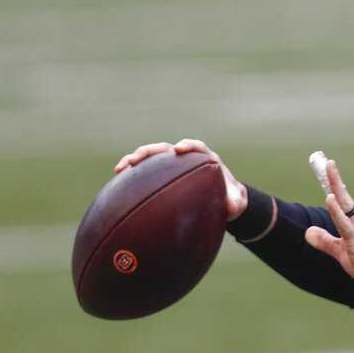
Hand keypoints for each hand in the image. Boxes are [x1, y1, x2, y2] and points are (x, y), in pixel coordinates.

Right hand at [113, 139, 248, 220]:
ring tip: (120, 168)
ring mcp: (172, 166)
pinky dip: (133, 177)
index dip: (188, 146)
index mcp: (205, 159)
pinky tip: (118, 186)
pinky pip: (146, 174)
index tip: (179, 150)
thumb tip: (232, 206)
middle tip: (136, 159)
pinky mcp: (162, 176)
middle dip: (150, 151)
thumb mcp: (236, 203)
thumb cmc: (230, 200)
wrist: (222, 201)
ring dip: (135, 160)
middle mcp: (186, 159)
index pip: (196, 147)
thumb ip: (235, 202)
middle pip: (166, 149)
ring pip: (151, 159)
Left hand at [304, 159, 353, 294]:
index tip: (326, 169)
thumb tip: (307, 231)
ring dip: (336, 185)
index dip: (333, 185)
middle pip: (343, 195)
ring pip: (344, 203)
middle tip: (327, 161)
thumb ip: (325, 241)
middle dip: (334, 178)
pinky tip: (329, 198)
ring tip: (329, 167)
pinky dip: (336, 211)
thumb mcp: (341, 251)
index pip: (341, 200)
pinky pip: (344, 224)